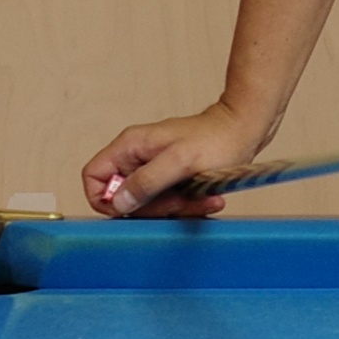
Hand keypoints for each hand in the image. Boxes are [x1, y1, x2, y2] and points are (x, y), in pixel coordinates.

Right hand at [84, 105, 275, 220]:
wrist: (245, 130)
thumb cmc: (217, 140)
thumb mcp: (180, 162)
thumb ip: (146, 181)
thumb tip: (118, 203)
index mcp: (129, 147)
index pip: (93, 176)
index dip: (105, 199)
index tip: (131, 208)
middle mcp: (137, 158)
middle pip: (124, 197)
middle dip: (153, 207)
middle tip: (180, 201)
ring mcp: (154, 169)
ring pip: (149, 204)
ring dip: (176, 208)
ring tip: (201, 199)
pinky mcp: (171, 179)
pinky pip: (169, 202)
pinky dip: (188, 205)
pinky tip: (207, 199)